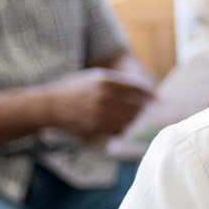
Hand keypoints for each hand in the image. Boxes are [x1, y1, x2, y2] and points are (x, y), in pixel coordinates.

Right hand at [38, 68, 153, 137]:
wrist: (50, 106)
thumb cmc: (76, 90)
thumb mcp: (95, 78)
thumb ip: (120, 83)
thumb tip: (148, 90)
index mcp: (105, 81)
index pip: (137, 88)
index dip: (150, 95)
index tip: (159, 99)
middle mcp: (104, 96)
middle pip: (136, 106)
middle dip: (145, 109)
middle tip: (149, 110)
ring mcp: (100, 113)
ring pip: (130, 119)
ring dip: (135, 119)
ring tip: (134, 117)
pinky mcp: (96, 127)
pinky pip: (119, 129)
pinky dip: (123, 128)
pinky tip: (120, 124)